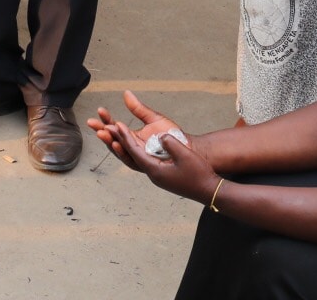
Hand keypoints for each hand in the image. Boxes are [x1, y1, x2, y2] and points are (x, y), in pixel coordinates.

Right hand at [91, 90, 191, 171]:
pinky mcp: (144, 164)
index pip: (114, 127)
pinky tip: (117, 143)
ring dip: (109, 141)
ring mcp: (137, 156)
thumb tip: (126, 93)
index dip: (106, 119)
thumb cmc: (171, 134)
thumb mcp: (152, 117)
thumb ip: (138, 108)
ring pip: (118, 150)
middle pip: (112, 139)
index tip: (100, 110)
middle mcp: (132, 147)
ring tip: (102, 132)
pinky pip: (130, 159)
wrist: (186, 146)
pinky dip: (122, 151)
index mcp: (131, 136)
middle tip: (92, 123)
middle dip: (101, 131)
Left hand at [91, 91, 215, 201]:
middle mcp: (153, 174)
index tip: (116, 124)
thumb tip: (160, 136)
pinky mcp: (163, 174)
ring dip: (126, 145)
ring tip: (115, 133)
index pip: (134, 152)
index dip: (125, 137)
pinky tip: (136, 144)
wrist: (210, 191)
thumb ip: (171, 144)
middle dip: (118, 141)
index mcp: (155, 170)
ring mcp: (157, 175)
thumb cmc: (199, 174)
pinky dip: (137, 150)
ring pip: (137, 158)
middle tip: (106, 127)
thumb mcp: (185, 156)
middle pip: (130, 155)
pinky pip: (145, 160)